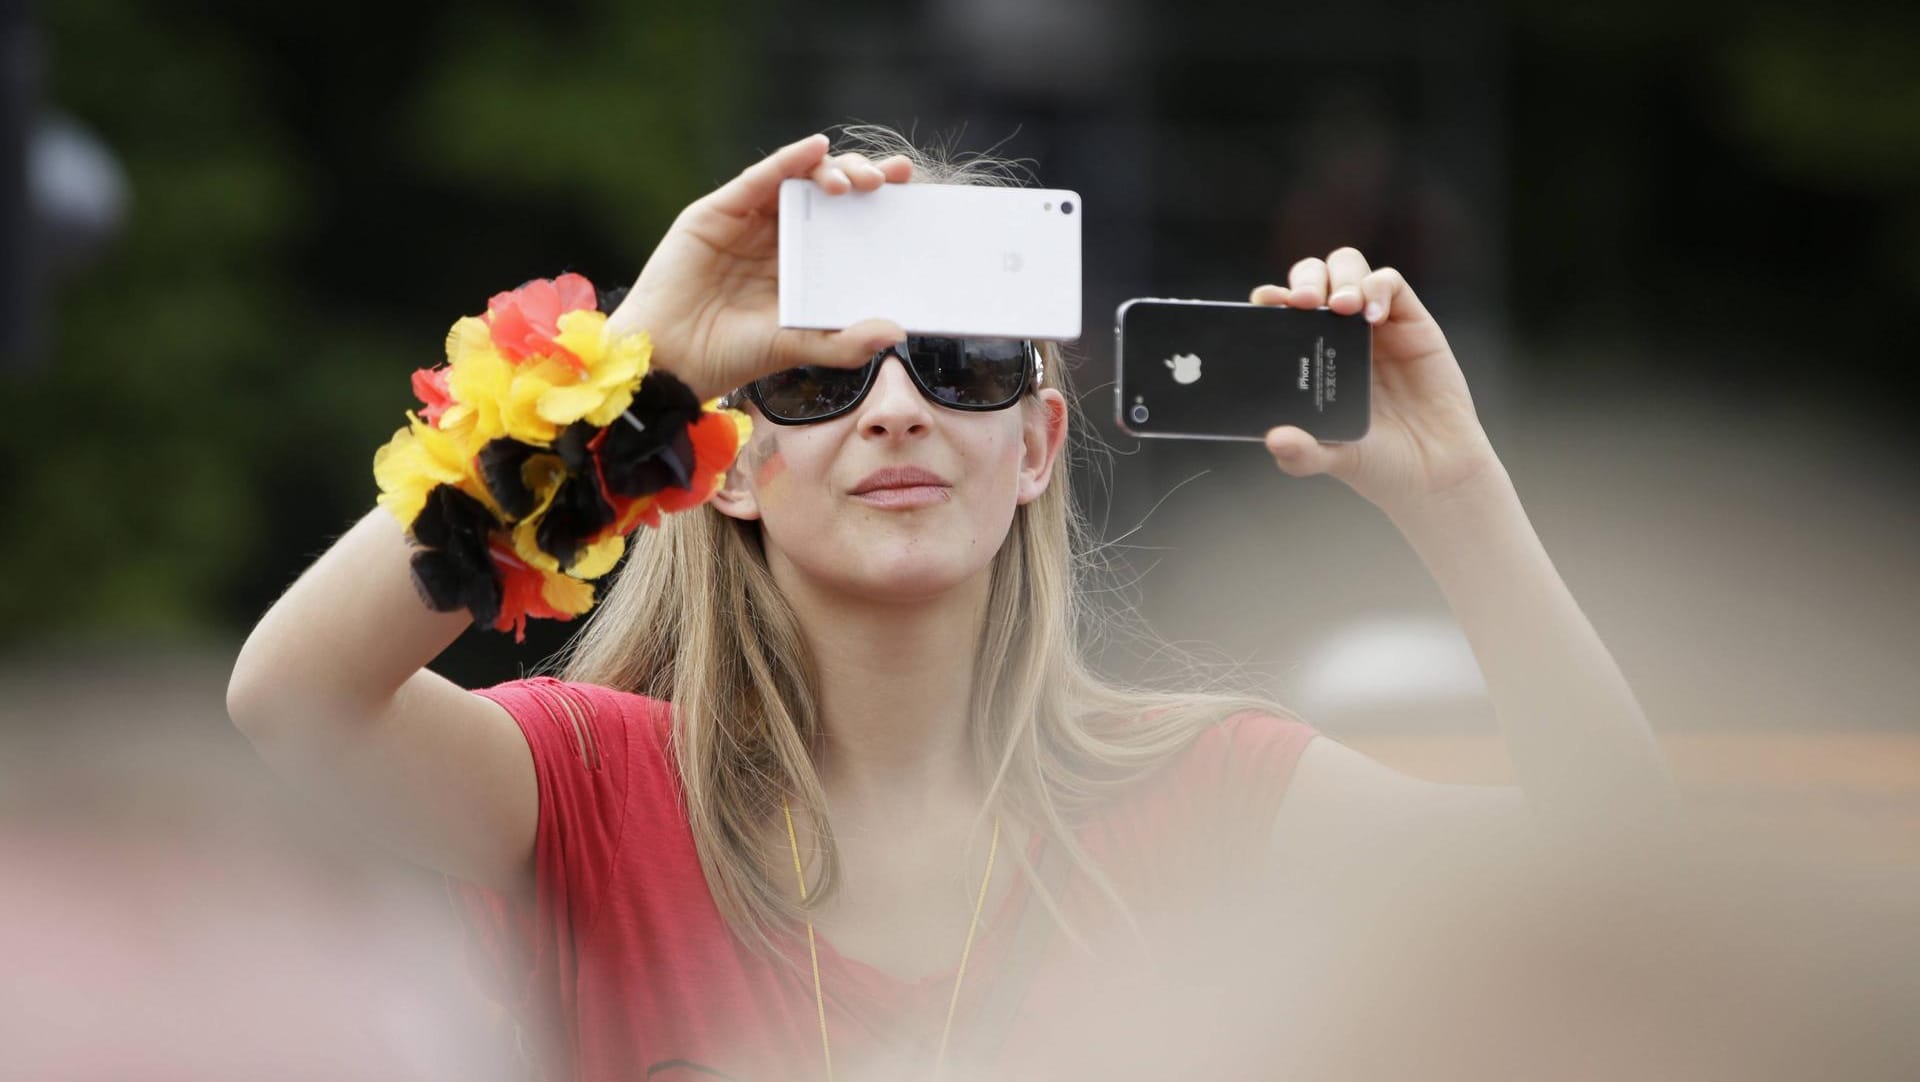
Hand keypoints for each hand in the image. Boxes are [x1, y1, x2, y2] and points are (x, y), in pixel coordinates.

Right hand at [605, 134, 911, 399]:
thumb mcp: (799, 347)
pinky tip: (815, 149)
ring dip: (832, 170)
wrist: (669, 362)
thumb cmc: (731, 357)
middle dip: (863, 179)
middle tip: (890, 182)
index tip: (915, 193)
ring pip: (797, 179)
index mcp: (803, 265)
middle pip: (828, 194)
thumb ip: (846, 342)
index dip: (879, 205)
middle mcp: (779, 238)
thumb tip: (898, 331)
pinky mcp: (718, 211)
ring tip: (858, 183)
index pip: (847, 224)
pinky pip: (759, 178)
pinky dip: (789, 159)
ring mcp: (749, 222)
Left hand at [1254, 248, 1501, 515]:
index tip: (1264, 302)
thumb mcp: (1332, 459)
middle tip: (1303, 303)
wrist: (1433, 470)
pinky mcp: (1410, 321)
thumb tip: (1274, 439)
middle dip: (1304, 280)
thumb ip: (1301, 454)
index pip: (1281, 311)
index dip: (1270, 298)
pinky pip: (1390, 283)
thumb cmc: (1377, 460)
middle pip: (1313, 278)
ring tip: (1342, 307)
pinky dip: (1378, 288)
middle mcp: (1336, 333)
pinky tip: (1374, 317)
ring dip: (1340, 278)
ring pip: (1348, 268)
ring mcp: (1374, 324)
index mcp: (1308, 356)